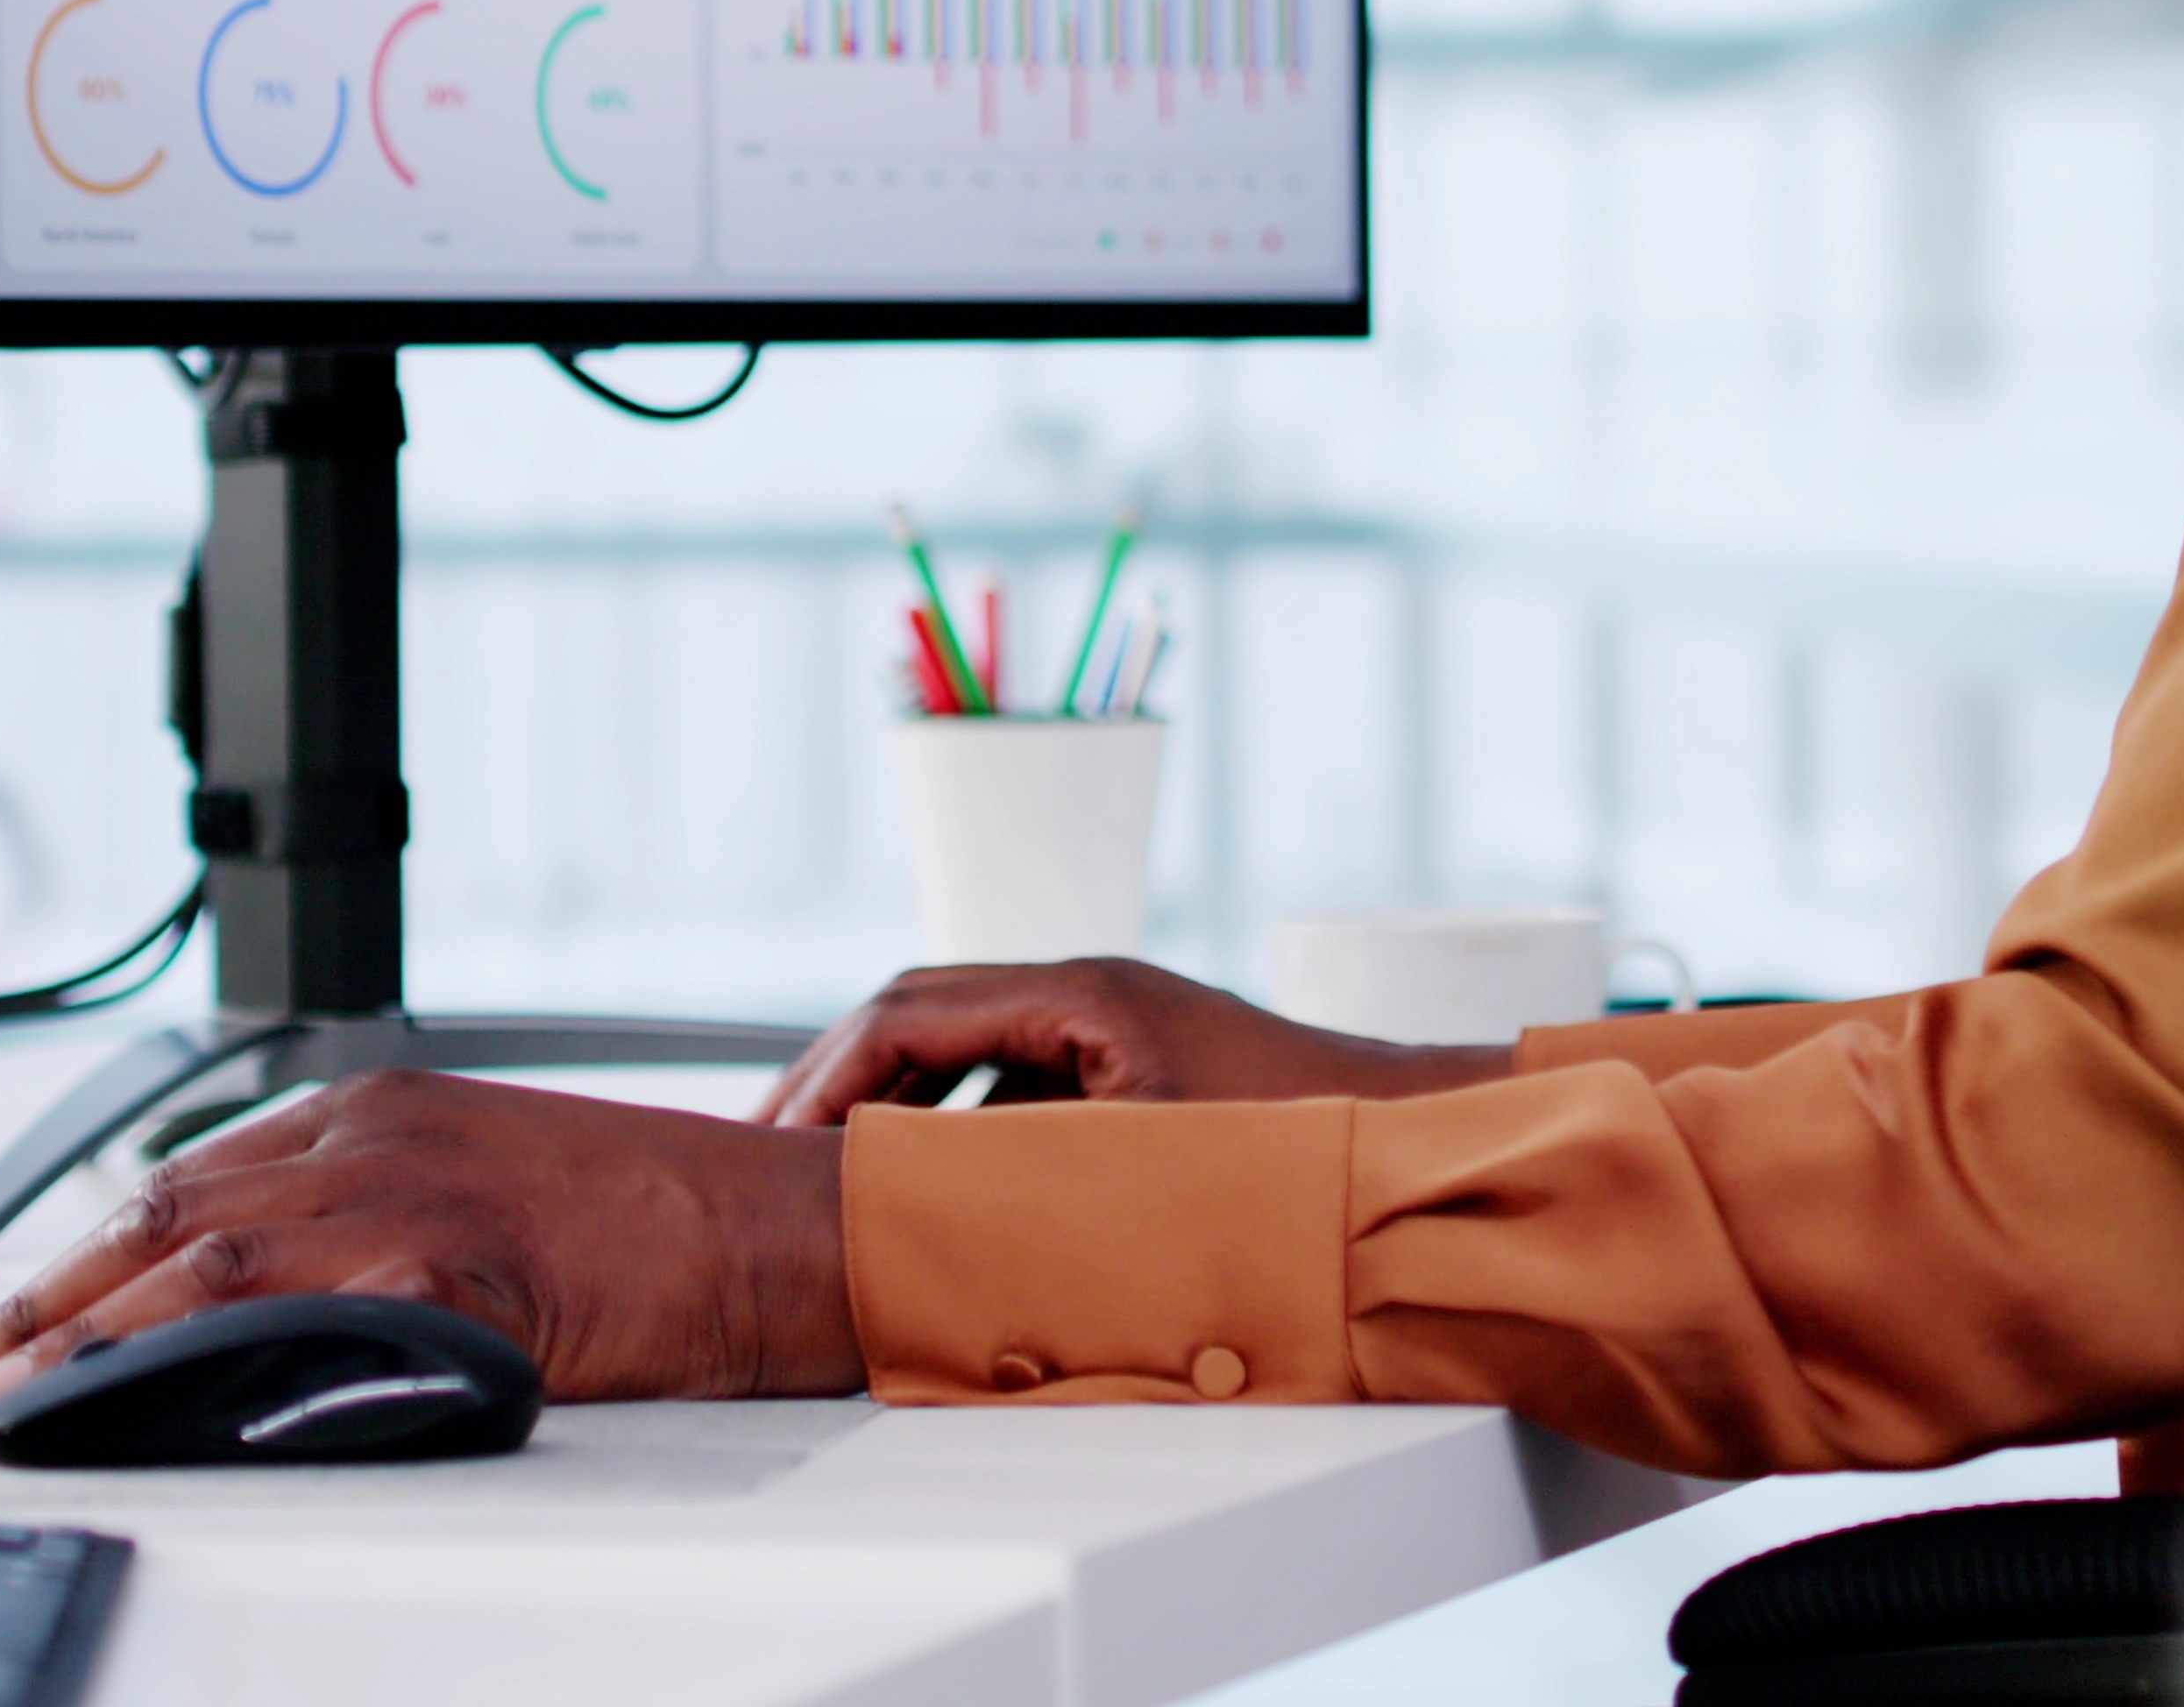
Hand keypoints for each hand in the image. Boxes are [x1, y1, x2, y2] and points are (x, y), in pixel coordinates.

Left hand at [0, 1072, 860, 1409]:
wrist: (793, 1229)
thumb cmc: (667, 1223)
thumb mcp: (496, 1192)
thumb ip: (383, 1226)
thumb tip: (276, 1306)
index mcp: (383, 1110)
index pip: (190, 1177)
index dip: (87, 1253)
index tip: (19, 1314)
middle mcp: (377, 1132)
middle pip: (164, 1209)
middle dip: (50, 1295)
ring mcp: (410, 1194)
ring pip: (198, 1260)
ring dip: (87, 1335)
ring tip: (15, 1398)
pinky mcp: (452, 1271)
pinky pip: (293, 1320)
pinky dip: (198, 1363)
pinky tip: (144, 1407)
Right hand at [757, 959, 1519, 1127]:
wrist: (1414, 1150)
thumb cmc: (1296, 1149)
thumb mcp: (1136, 1160)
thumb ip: (1018, 1164)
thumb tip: (914, 1193)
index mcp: (1081, 991)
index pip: (909, 1011)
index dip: (828, 1075)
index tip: (776, 1137)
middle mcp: (1089, 990)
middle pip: (922, 1015)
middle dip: (838, 1080)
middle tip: (769, 1148)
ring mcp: (1112, 1024)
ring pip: (966, 1046)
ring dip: (895, 1101)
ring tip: (829, 1169)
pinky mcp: (1136, 1065)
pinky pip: (1016, 1079)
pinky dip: (959, 1122)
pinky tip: (934, 1187)